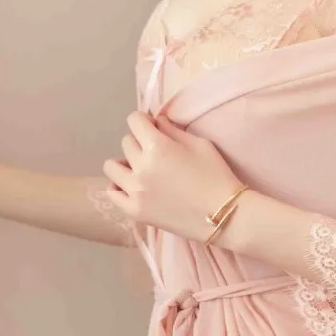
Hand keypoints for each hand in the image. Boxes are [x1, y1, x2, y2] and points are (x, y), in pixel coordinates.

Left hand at [100, 111, 244, 242]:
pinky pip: (112, 192)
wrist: (223, 215)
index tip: (153, 128)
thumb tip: (156, 121)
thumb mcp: (199, 144)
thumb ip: (172, 129)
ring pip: (112, 166)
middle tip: (156, 152)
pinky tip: (131, 185)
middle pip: (126, 142)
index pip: (134, 120)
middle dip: (140, 142)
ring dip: (124, 162)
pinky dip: (118, 185)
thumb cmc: (216, 175)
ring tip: (140, 169)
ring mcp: (135, 190)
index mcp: (157, 146)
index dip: (144, 121)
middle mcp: (141, 166)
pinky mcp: (135, 210)